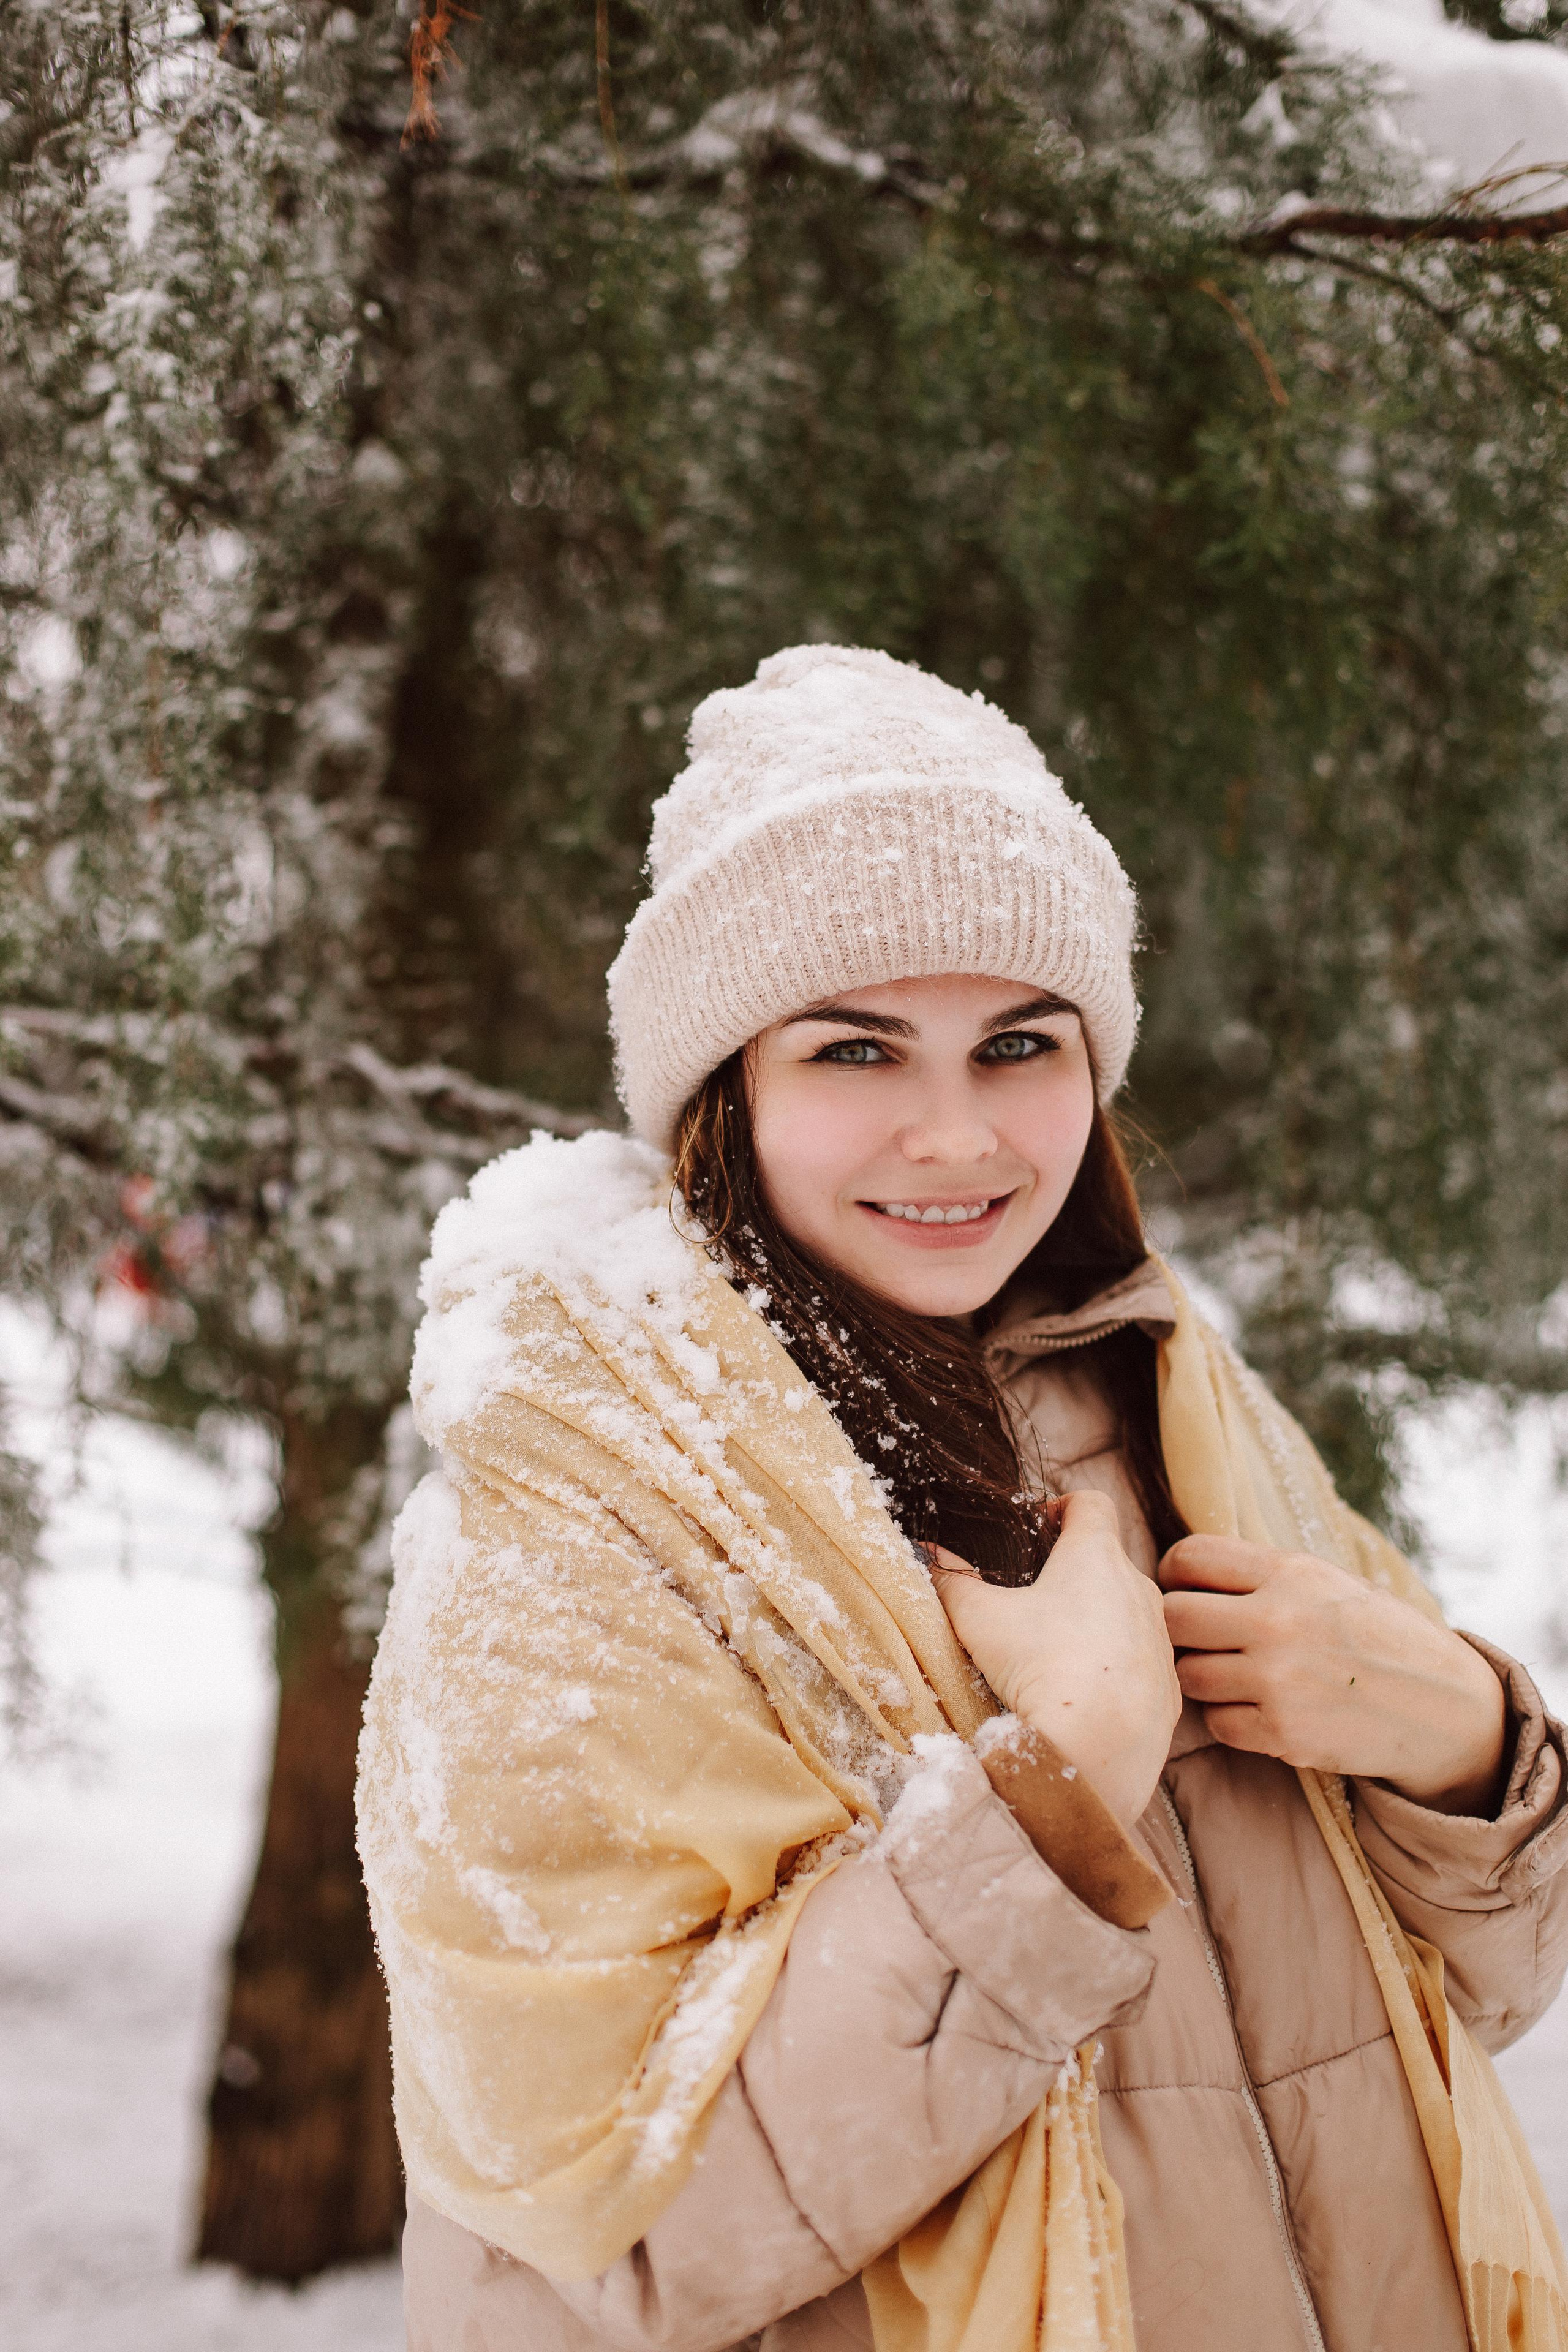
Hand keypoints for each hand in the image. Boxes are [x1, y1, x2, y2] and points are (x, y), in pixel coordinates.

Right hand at [930, 1490, 1181, 1827]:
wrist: (1098, 1747)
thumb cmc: (1041, 1667)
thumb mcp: (978, 1617)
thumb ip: (950, 1580)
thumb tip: (926, 1555)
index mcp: (1096, 1555)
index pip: (1091, 1503)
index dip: (1064, 1506)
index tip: (1040, 1526)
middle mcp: (1139, 1588)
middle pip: (1109, 1561)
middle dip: (1074, 1572)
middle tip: (1034, 1598)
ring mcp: (1159, 1639)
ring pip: (1128, 1614)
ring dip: (1098, 1623)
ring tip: (1057, 1653)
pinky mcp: (1169, 1686)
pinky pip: (1140, 1664)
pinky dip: (1115, 1670)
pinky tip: (1084, 1694)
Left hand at [1159, 1536, 1506, 1815]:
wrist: (1445, 1708)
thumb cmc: (1379, 1637)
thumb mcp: (1329, 1581)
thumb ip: (1262, 1576)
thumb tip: (1182, 1575)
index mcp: (1291, 1572)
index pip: (1191, 1557)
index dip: (1173, 1573)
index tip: (1183, 1589)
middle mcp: (1279, 1621)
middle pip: (1173, 1618)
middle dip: (1177, 1629)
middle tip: (1198, 1639)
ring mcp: (1279, 1680)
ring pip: (1188, 1676)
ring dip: (1202, 1677)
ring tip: (1234, 1675)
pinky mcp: (1284, 1733)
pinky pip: (1217, 1724)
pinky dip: (1230, 1719)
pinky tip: (1259, 1709)